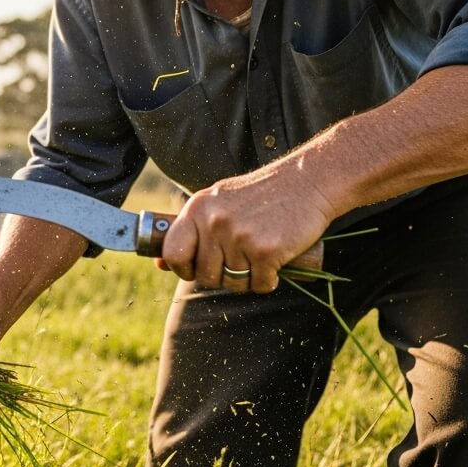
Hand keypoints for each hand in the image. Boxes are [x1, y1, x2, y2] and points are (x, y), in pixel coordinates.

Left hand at [161, 167, 335, 292]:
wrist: (308, 182)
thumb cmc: (262, 194)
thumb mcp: (218, 202)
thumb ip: (190, 230)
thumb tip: (159, 262)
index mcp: (197, 209)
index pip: (173, 253)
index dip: (182, 268)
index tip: (196, 268)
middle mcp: (214, 222)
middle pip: (205, 275)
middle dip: (223, 276)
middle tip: (241, 259)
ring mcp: (239, 236)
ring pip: (233, 283)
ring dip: (248, 278)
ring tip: (259, 255)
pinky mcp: (266, 250)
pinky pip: (260, 284)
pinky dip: (269, 279)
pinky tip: (276, 260)